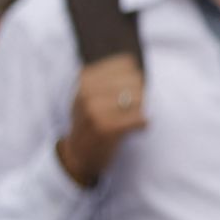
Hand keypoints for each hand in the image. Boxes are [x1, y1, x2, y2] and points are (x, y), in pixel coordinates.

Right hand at [56, 55, 147, 187]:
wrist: (77, 155)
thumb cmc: (92, 120)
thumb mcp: (92, 93)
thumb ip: (112, 77)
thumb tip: (137, 68)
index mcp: (85, 77)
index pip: (127, 64)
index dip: (133, 79)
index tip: (124, 94)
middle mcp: (87, 91)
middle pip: (135, 79)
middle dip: (139, 94)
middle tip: (129, 109)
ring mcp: (93, 110)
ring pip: (139, 97)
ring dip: (140, 109)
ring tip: (130, 119)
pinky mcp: (105, 128)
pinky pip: (139, 118)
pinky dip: (143, 124)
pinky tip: (137, 128)